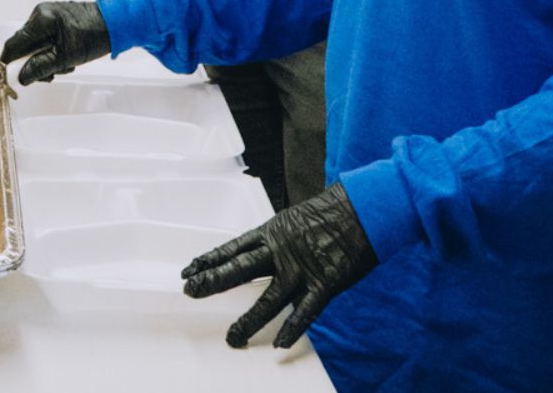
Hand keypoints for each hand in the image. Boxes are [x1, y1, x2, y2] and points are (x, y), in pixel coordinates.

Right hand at [0, 0, 111, 85]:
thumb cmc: (94, 36)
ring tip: (65, 65)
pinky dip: (51, 50)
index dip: (8, 62)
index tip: (9, 77)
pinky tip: (66, 56)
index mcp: (41, 20)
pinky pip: (44, 37)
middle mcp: (41, 13)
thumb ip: (40, 67)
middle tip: (50, 75)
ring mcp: (48, 14)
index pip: (14, 44)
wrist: (115, 23)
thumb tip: (22, 77)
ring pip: (35, 43)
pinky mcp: (55, 17)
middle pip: (24, 45)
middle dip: (35, 63)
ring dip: (45, 58)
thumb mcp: (65, 58)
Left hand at [181, 183, 378, 349]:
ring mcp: (301, 269)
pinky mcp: (324, 284)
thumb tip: (260, 253)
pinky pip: (306, 311)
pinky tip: (279, 343)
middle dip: (214, 282)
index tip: (189, 270)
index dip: (209, 260)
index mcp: (272, 233)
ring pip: (269, 299)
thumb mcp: (293, 220)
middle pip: (241, 270)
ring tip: (234, 337)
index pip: (233, 248)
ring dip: (250, 320)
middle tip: (192, 292)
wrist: (362, 209)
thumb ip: (276, 240)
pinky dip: (293, 328)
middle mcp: (281, 251)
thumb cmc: (330, 213)